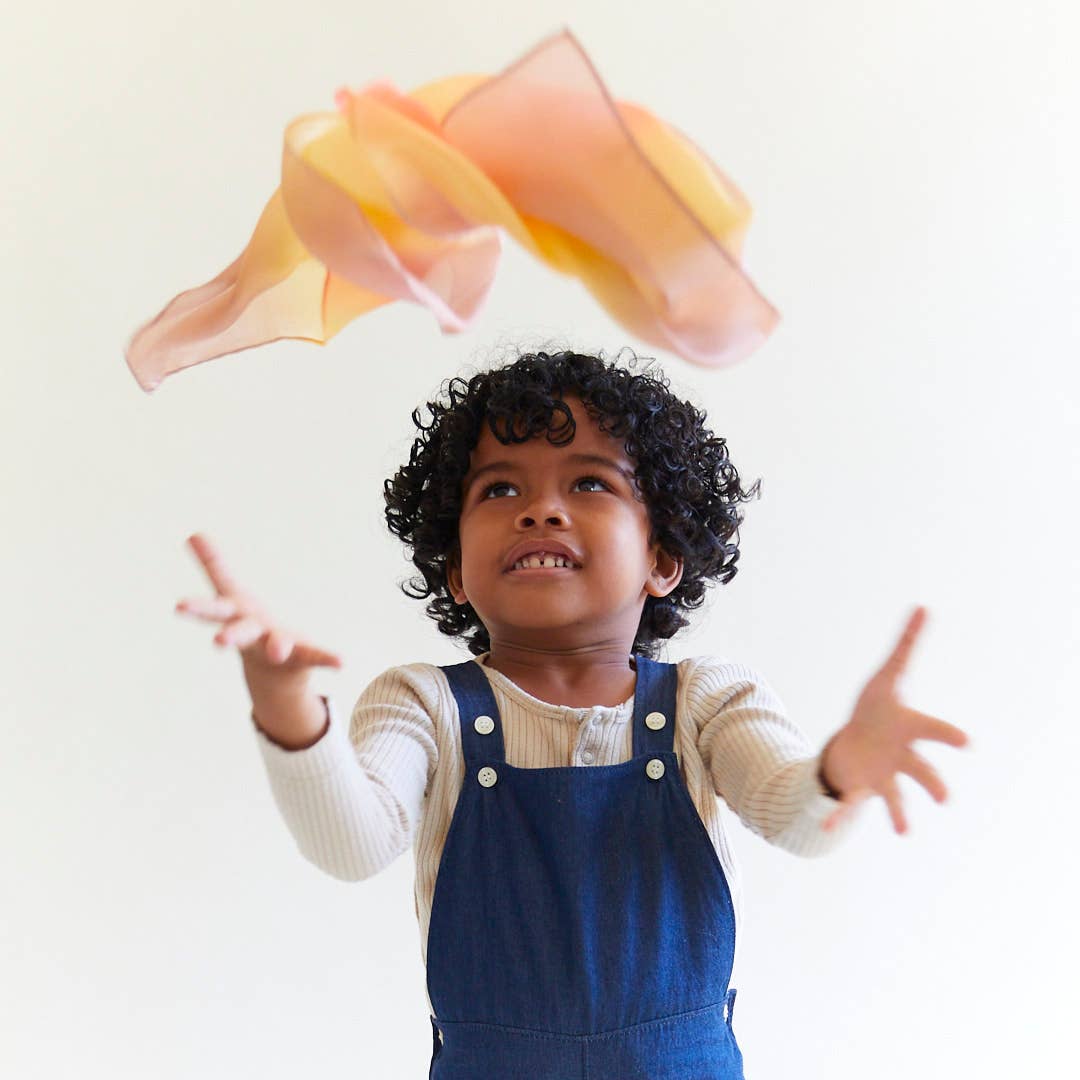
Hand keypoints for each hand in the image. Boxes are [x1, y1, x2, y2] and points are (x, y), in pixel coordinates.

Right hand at [175, 533, 342, 695]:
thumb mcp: (232, 591)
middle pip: (240, 632)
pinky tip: (341, 661)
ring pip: (276, 645)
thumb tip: (193, 533)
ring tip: (277, 651)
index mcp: (237, 617)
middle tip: (219, 643)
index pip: (214, 610)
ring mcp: (277, 647)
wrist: (272, 672)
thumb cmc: (248, 624)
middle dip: (230, 635)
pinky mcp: (302, 656)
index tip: (178, 606)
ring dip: (276, 647)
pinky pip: (314, 656)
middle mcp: (254, 635)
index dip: (197, 608)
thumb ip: (215, 565)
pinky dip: (327, 658)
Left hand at [820, 606, 968, 834]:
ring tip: (904, 831)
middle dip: (933, 784)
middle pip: (921, 771)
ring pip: (894, 797)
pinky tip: (825, 828)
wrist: (860, 740)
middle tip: (945, 799)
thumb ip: (906, 644)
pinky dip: (839, 816)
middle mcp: (902, 757)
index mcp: (909, 730)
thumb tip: (923, 606)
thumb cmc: (880, 706)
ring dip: (899, 813)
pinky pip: (851, 804)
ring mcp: (883, 775)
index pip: (931, 730)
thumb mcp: (889, 674)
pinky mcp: (860, 786)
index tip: (966, 743)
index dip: (947, 735)